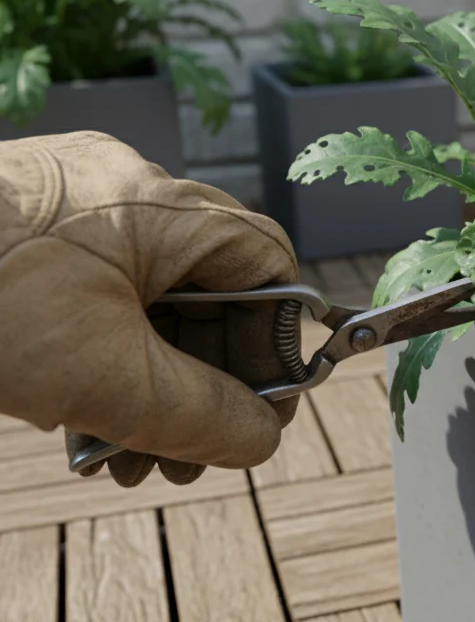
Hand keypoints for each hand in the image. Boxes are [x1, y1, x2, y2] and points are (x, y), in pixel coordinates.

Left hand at [0, 132, 299, 486]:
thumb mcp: (101, 377)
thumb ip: (199, 414)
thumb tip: (261, 440)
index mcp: (163, 206)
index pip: (268, 266)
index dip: (276, 344)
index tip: (259, 412)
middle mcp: (125, 189)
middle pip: (204, 293)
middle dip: (202, 384)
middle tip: (187, 456)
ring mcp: (70, 204)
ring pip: (144, 302)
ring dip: (149, 384)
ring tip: (127, 458)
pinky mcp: (24, 230)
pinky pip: (92, 296)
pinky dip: (99, 357)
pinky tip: (79, 423)